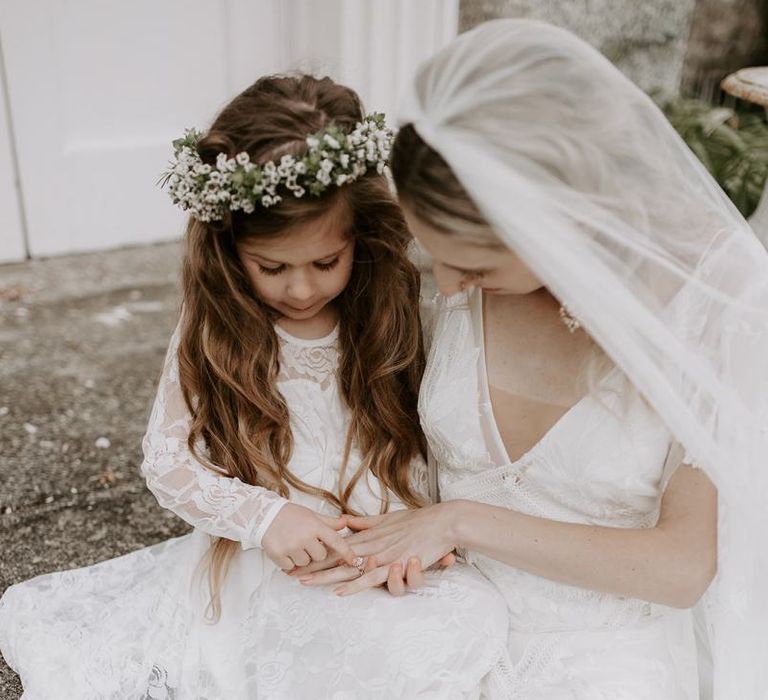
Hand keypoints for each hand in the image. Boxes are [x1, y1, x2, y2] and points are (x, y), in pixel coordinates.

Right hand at [261, 503, 354, 570]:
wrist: (264, 515)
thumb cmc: (291, 515)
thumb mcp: (312, 515)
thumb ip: (329, 522)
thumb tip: (346, 523)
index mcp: (315, 525)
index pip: (336, 541)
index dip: (347, 552)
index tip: (356, 561)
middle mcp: (305, 536)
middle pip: (320, 556)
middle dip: (315, 552)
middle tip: (305, 542)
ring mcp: (291, 546)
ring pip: (306, 563)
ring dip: (301, 557)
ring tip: (293, 544)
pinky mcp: (278, 555)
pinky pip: (291, 567)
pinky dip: (288, 562)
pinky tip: (284, 549)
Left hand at [295, 504, 458, 595]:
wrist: (442, 522)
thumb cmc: (419, 521)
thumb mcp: (388, 519)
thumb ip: (366, 523)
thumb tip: (347, 521)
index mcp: (369, 536)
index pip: (337, 546)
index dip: (316, 553)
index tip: (297, 558)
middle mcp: (371, 545)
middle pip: (336, 557)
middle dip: (312, 565)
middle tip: (289, 572)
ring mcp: (382, 555)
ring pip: (347, 568)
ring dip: (325, 576)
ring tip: (304, 582)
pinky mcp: (394, 564)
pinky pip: (371, 577)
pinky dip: (355, 585)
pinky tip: (340, 591)